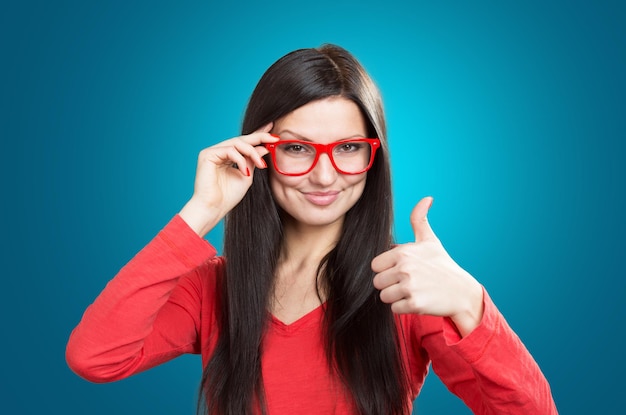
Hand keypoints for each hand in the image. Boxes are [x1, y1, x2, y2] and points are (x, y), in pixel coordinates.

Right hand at [178, 123, 278, 236]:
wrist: (213, 208)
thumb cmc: (227, 196)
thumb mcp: (247, 176)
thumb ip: (253, 161)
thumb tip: (265, 147)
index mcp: (227, 156)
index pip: (245, 143)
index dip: (259, 136)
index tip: (274, 135)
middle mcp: (219, 152)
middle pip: (241, 139)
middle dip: (260, 137)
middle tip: (274, 138)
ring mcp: (212, 152)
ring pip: (237, 143)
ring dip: (252, 152)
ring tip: (261, 165)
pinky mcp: (207, 155)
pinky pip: (229, 150)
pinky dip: (240, 160)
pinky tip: (245, 172)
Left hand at [371, 197, 483, 336]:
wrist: (462, 292)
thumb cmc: (443, 266)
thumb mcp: (430, 241)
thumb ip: (420, 219)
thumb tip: (427, 198)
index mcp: (404, 252)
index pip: (375, 265)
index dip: (386, 270)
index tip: (402, 270)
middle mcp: (405, 268)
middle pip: (377, 282)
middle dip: (389, 285)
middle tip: (408, 283)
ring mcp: (409, 286)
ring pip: (384, 296)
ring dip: (396, 297)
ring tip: (413, 291)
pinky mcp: (414, 304)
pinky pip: (394, 309)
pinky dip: (404, 308)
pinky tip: (418, 300)